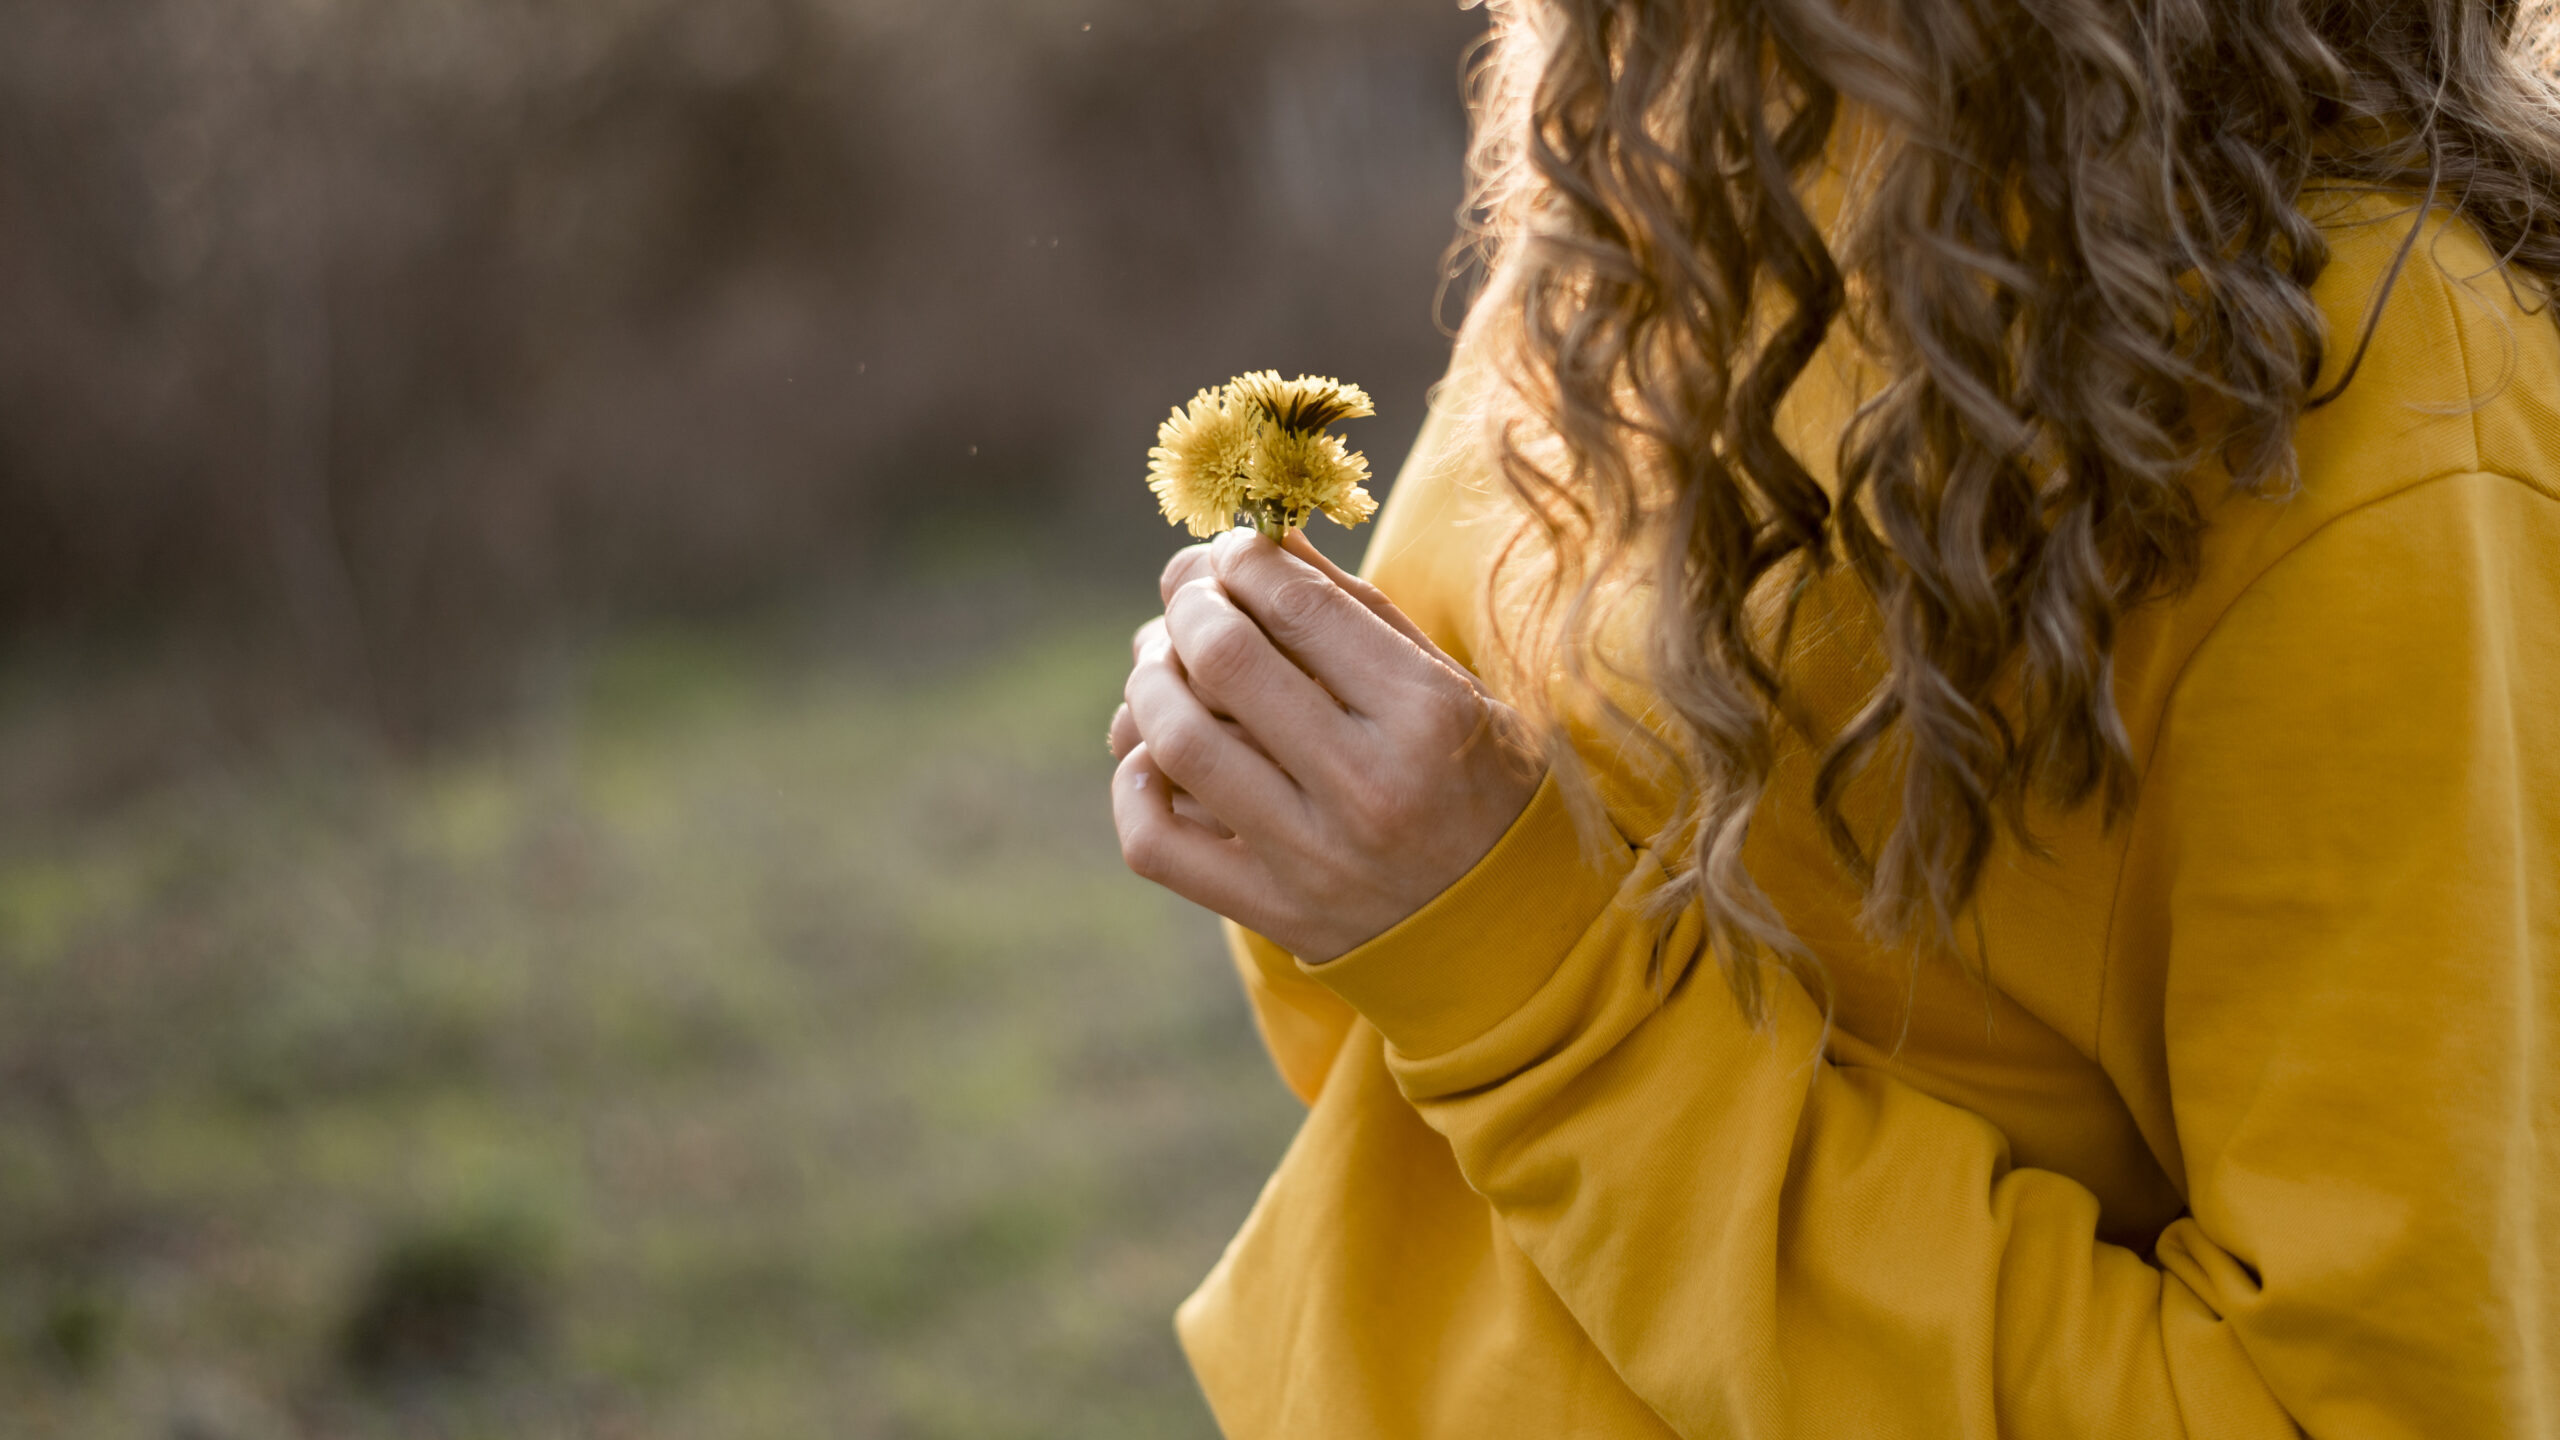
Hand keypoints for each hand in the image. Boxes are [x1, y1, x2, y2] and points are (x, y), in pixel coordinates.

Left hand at [1108, 528, 1543, 962]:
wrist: (1508, 924)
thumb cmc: (1476, 779)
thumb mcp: (1446, 682)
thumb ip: (1353, 609)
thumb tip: (1256, 536)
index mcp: (1425, 713)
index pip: (1296, 604)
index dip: (1243, 557)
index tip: (1235, 552)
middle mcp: (1368, 785)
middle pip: (1223, 659)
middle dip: (1187, 606)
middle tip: (1190, 599)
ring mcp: (1314, 856)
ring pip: (1178, 742)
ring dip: (1148, 682)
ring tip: (1162, 664)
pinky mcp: (1272, 911)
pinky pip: (1155, 840)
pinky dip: (1134, 782)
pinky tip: (1153, 753)